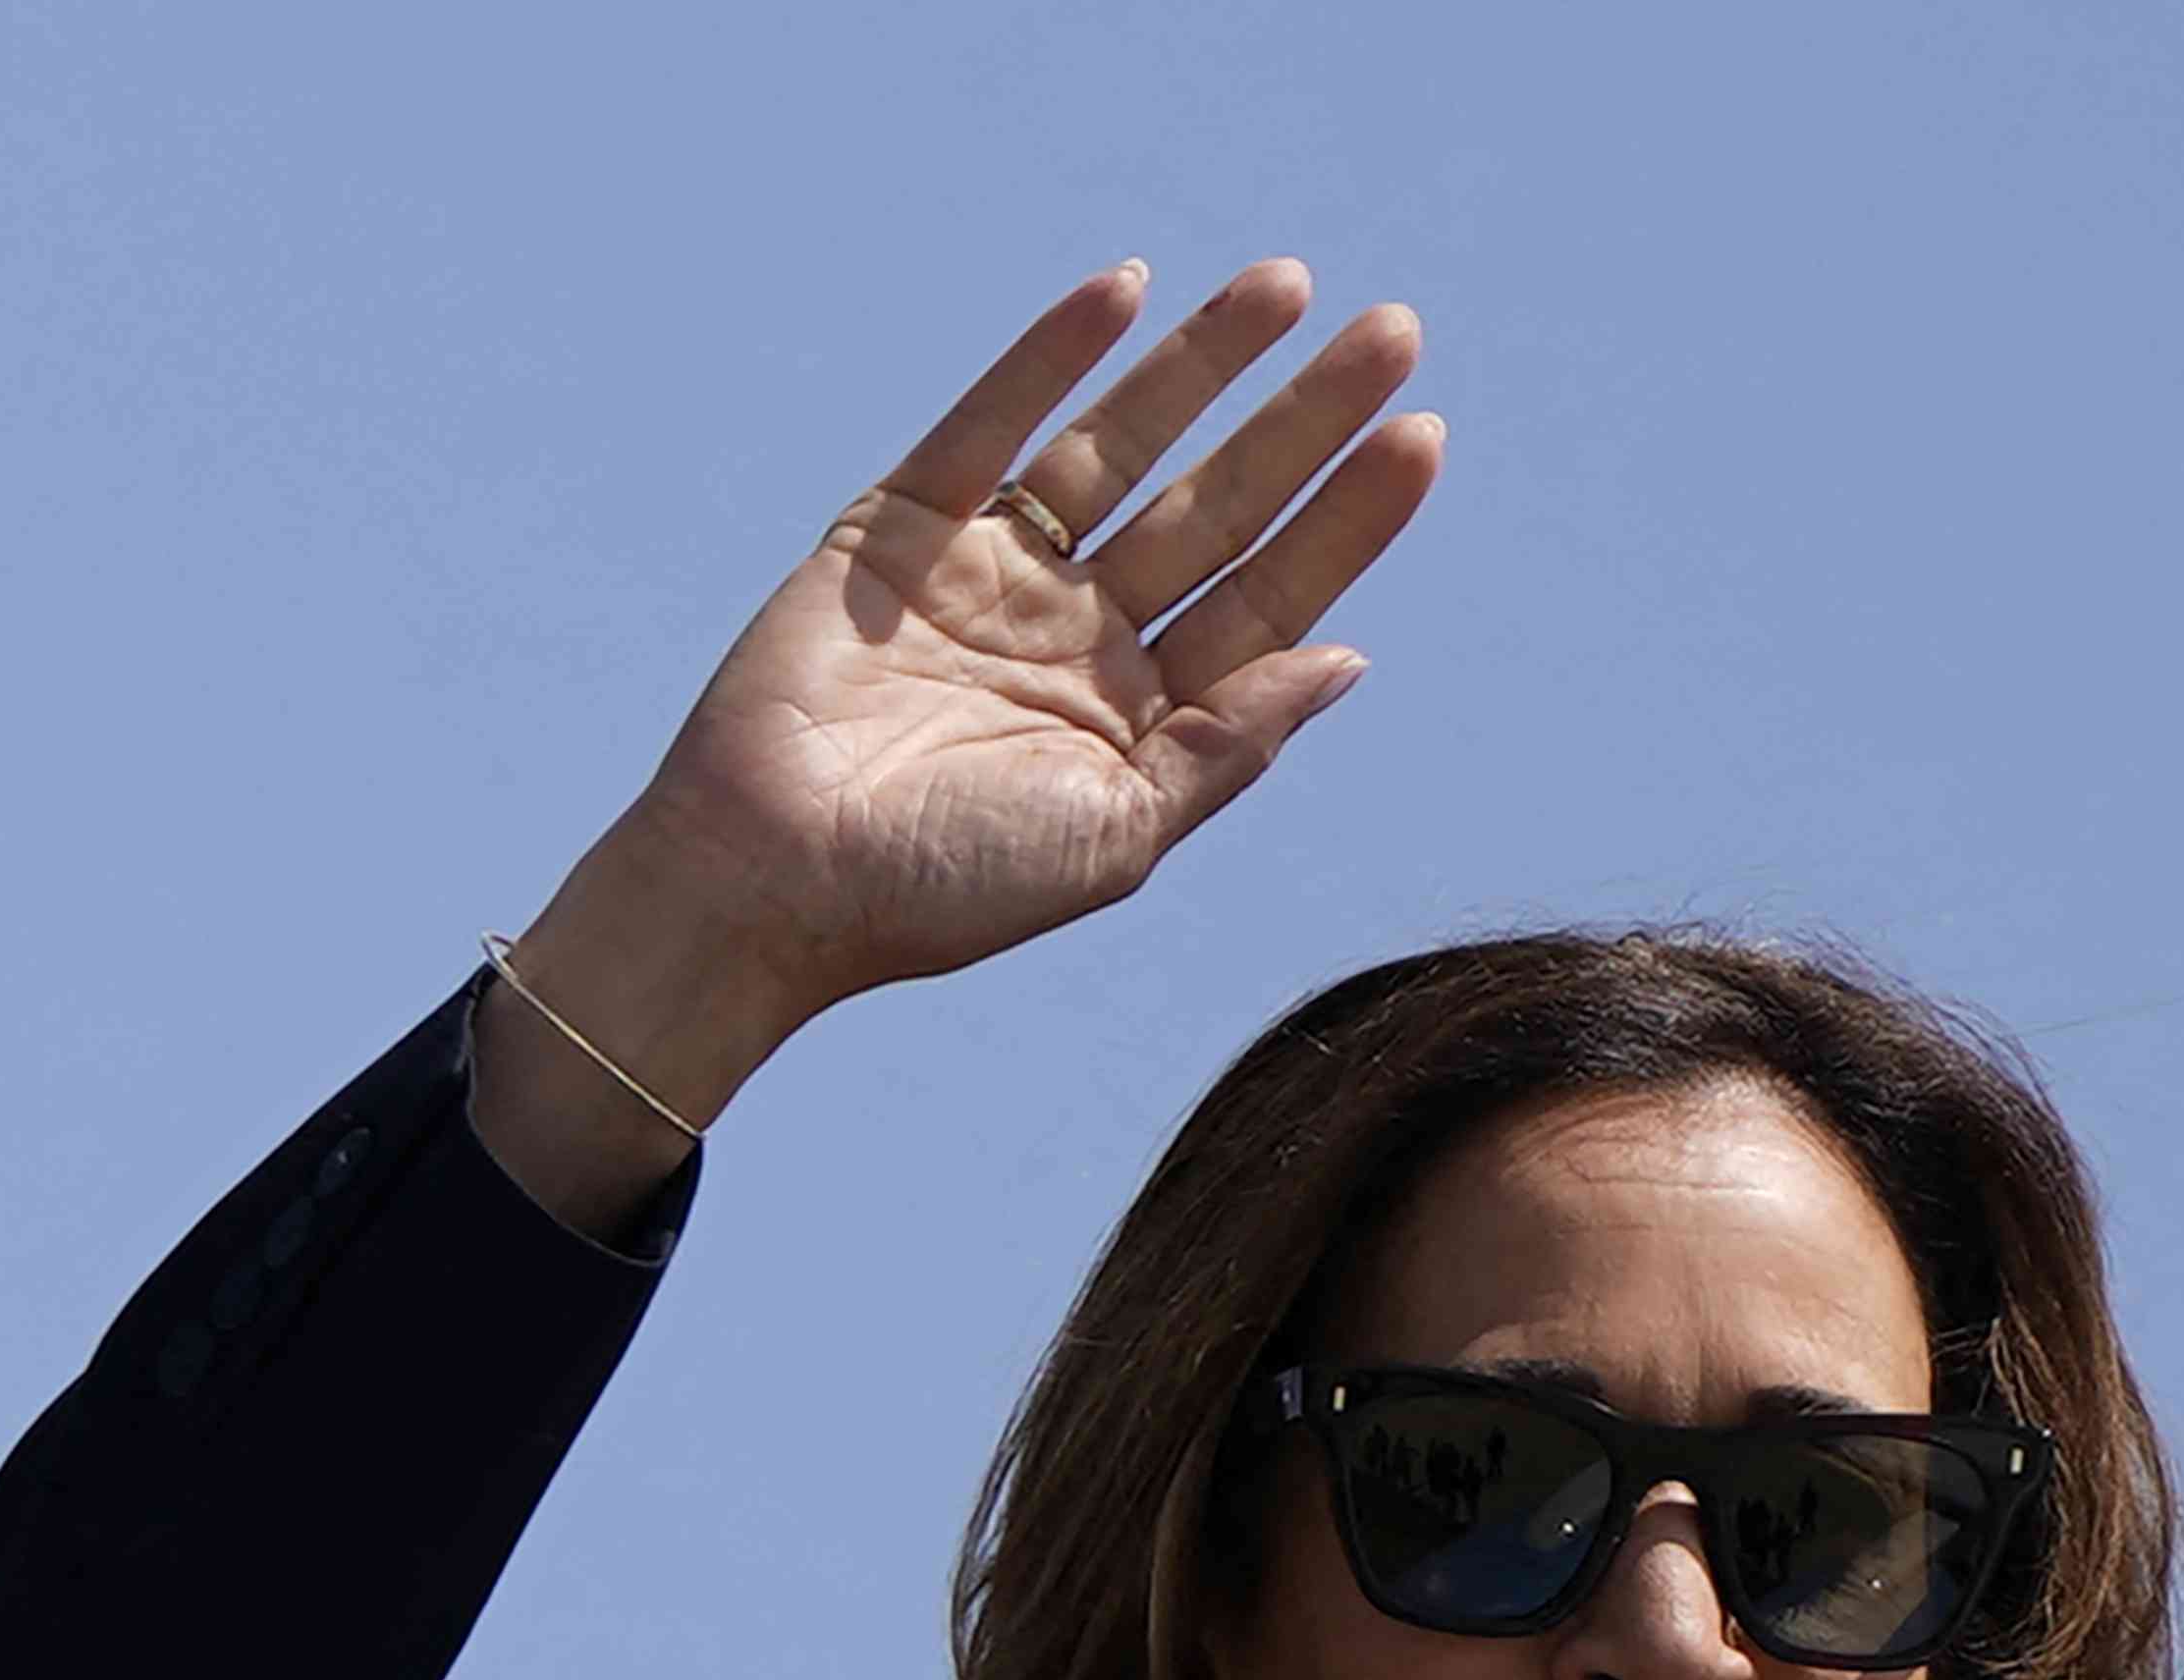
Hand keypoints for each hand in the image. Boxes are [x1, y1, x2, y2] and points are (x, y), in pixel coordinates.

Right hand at [480, 261, 1440, 1208]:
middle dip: (1304, 422)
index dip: (1345, 519)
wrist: (765, 882)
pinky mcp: (900, 529)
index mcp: (1131, 717)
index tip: (1418, 438)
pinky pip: (991, 424)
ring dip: (1203, 364)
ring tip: (1289, 286)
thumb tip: (1348, 657)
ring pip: (1117, 447)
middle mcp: (1071, 636)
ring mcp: (988, 577)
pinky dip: (1051, 356)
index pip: (1264, 596)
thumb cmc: (936, 890)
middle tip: (1396, 334)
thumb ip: (1227, 745)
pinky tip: (1127, 291)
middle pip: (1213, 506)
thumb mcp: (1116, 834)